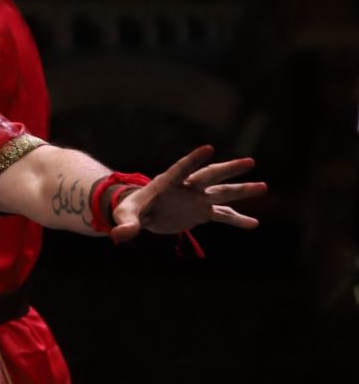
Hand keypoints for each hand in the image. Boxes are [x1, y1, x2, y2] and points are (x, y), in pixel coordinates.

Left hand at [111, 145, 264, 241]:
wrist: (141, 214)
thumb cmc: (130, 209)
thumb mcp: (125, 216)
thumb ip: (125, 224)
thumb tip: (119, 235)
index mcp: (167, 183)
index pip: (182, 169)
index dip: (194, 159)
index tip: (209, 148)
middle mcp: (187, 188)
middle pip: (210, 176)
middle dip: (228, 169)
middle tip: (250, 161)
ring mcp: (196, 199)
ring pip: (222, 193)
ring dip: (242, 191)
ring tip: (263, 186)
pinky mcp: (201, 213)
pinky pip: (222, 216)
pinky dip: (237, 221)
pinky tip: (254, 224)